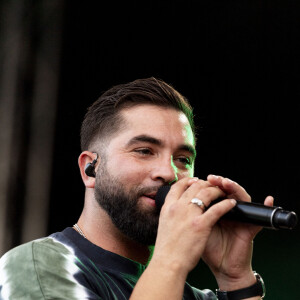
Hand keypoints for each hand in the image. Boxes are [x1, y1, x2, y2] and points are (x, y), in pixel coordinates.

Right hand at [152, 177, 236, 276]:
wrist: (168, 263)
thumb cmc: (166, 248)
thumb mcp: (164, 225)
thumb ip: (171, 214)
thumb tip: (177, 208)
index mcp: (168, 206)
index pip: (178, 186)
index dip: (188, 181)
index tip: (195, 181)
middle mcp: (178, 207)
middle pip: (194, 186)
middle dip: (205, 184)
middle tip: (212, 186)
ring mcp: (189, 214)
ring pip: (206, 193)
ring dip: (217, 191)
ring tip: (223, 192)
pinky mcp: (201, 224)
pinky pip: (217, 209)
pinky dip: (226, 204)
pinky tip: (231, 204)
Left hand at [203, 174, 273, 289]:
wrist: (221, 269)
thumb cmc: (208, 249)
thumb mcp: (197, 228)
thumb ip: (192, 214)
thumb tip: (182, 197)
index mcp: (214, 210)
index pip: (212, 192)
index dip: (206, 185)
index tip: (196, 179)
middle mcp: (228, 212)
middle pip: (226, 191)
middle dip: (218, 182)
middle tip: (211, 178)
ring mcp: (240, 218)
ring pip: (240, 198)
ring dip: (235, 188)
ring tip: (226, 183)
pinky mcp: (250, 228)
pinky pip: (259, 216)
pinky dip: (266, 206)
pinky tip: (268, 199)